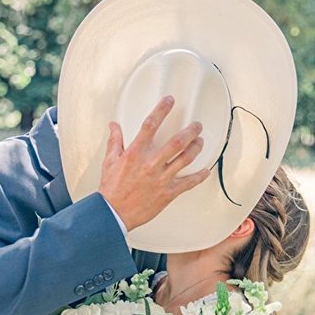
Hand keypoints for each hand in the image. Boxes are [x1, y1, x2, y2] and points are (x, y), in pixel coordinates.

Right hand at [98, 95, 210, 231]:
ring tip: (200, 142)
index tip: (169, 101)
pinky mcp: (167, 193)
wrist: (113, 213)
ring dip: (196, 148)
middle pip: (177, 141)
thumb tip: (114, 126)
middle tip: (197, 126)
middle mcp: (150, 164)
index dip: (162, 109)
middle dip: (190, 131)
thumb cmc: (112, 190)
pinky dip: (199, 177)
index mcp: (135, 153)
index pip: (150, 125)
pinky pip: (188, 183)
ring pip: (186, 159)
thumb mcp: (109, 162)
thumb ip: (115, 141)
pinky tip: (205, 171)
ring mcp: (161, 178)